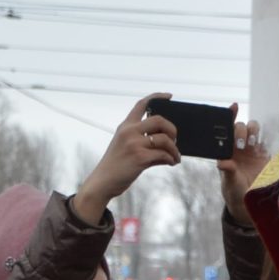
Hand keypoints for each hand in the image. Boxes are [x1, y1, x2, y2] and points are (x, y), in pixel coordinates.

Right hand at [74, 95, 180, 223]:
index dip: (157, 97)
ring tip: (176, 156)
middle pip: (159, 120)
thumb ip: (143, 141)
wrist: (102, 182)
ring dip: (174, 149)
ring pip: (165, 139)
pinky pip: (163, 154)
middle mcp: (129, 131)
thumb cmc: (116, 166)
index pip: (141, 104)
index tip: (169, 96)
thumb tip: (169, 144)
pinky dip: (171, 159)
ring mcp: (134, 144)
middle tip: (175, 140)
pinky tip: (172, 162)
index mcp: (125, 126)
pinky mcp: (140, 157)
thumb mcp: (125, 147)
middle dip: (172, 129)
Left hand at [216, 115, 268, 224]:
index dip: (231, 115)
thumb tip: (221, 162)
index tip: (234, 106)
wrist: (249, 200)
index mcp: (228, 148)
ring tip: (251, 144)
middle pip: (242, 126)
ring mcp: (252, 148)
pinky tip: (264, 143)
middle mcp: (239, 145)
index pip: (228, 127)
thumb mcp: (230, 181)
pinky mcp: (265, 154)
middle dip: (241, 131)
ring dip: (253, 132)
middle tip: (242, 144)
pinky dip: (267, 137)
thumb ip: (228, 170)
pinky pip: (266, 140)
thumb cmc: (234, 189)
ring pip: (254, 129)